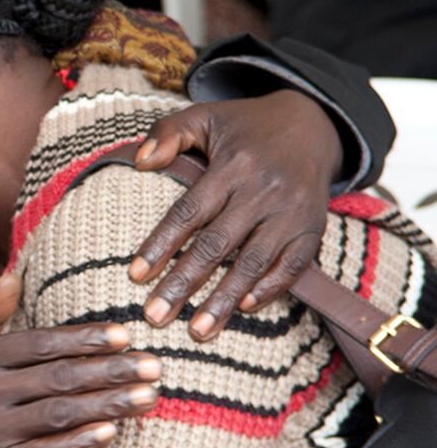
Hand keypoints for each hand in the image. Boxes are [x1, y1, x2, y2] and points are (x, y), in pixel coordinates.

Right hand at [0, 274, 160, 447]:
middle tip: (152, 365)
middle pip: (58, 377)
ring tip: (147, 396)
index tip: (123, 334)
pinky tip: (111, 432)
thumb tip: (14, 274)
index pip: (39, 344)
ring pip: (60, 414)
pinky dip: (80, 442)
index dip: (83, 339)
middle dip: (110, 371)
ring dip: (109, 405)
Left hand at [131, 89, 339, 340]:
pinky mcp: (312, 229)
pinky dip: (270, 288)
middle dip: (184, 284)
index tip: (135, 276)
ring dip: (224, 299)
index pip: (189, 212)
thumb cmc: (243, 127)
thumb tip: (139, 162)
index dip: (161, 245)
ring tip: (197, 331)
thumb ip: (167, 133)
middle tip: (155, 316)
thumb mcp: (203, 116)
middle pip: (217, 245)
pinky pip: (293, 265)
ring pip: (253, 262)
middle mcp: (263, 191)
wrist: (310, 126)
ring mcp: (291, 213)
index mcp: (233, 166)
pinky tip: (243, 309)